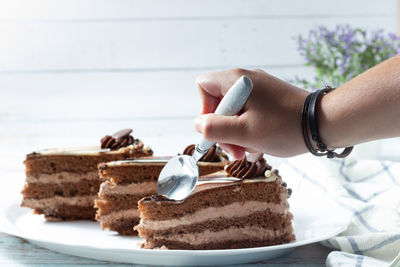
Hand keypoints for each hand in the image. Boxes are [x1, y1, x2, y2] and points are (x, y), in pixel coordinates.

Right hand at [194, 68, 308, 158]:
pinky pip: (250, 112)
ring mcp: (261, 88)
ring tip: (252, 149)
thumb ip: (214, 128)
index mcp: (237, 81)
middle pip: (219, 102)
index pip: (203, 86)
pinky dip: (250, 129)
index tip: (218, 128)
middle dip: (223, 129)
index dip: (204, 109)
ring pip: (235, 111)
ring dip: (238, 133)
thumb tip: (197, 124)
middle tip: (236, 150)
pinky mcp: (271, 98)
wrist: (324, 124)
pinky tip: (261, 143)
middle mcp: (247, 80)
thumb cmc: (284, 127)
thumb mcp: (244, 133)